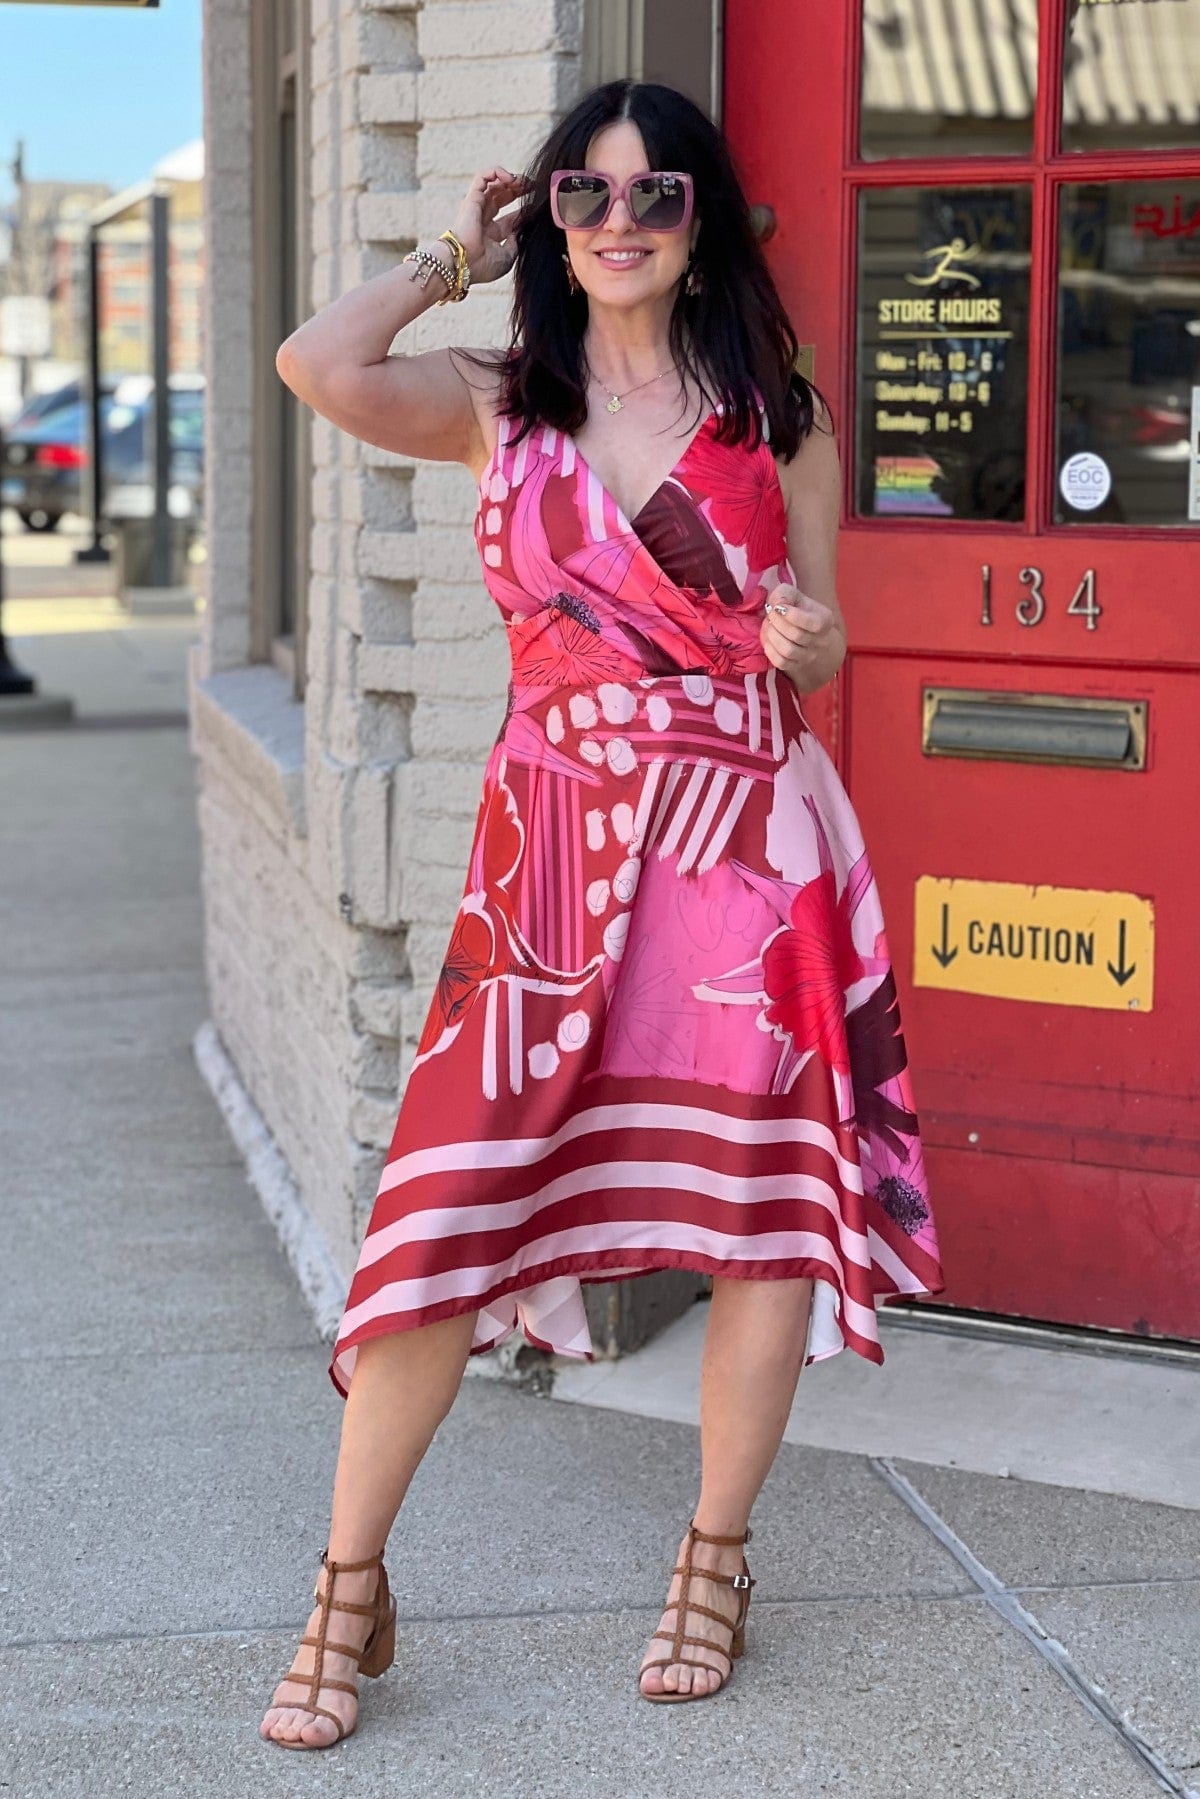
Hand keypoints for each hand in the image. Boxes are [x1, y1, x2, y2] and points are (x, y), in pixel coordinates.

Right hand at [448, 166, 530, 284]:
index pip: (511, 217)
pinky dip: (497, 172)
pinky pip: (483, 176)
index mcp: (492, 234)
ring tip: (523, 182)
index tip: (537, 205)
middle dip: (519, 189)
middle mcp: (484, 218)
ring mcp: (477, 207)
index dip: (524, 209)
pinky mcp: (472, 197)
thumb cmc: (482, 265)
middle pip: (503, 196)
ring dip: (511, 179)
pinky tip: (510, 179)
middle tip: (533, 187)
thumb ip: (516, 243)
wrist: (465, 263)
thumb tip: (520, 232)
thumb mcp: (507, 258)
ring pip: (494, 184)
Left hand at [759, 583, 845, 694]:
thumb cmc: (796, 608)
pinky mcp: (795, 666)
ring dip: (773, 636)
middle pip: (797, 635)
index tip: (779, 607)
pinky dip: (770, 650)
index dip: (792, 615)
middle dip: (778, 623)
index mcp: (826, 621)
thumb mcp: (792, 594)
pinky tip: (768, 638)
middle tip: (771, 614)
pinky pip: (781, 662)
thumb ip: (785, 594)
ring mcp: (809, 656)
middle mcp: (821, 642)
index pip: (813, 623)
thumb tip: (778, 605)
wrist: (802, 629)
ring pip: (788, 651)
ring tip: (769, 626)